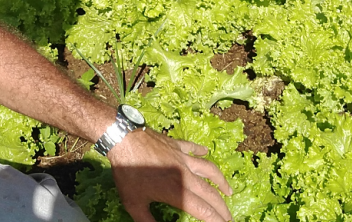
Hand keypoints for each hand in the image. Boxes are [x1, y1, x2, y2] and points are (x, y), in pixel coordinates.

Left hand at [107, 128, 232, 221]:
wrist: (123, 138)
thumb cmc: (127, 172)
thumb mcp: (134, 204)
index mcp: (177, 192)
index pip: (204, 211)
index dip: (217, 221)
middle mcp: (185, 175)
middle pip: (211, 193)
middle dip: (222, 207)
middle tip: (229, 217)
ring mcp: (182, 157)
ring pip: (208, 169)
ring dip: (221, 181)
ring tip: (229, 191)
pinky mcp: (175, 144)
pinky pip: (192, 148)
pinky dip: (201, 150)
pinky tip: (206, 151)